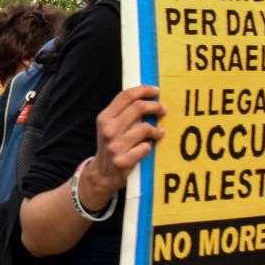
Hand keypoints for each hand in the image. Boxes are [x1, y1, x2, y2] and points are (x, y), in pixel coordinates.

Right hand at [79, 85, 165, 209]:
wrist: (101, 174)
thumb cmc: (111, 145)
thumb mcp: (110, 126)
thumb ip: (123, 112)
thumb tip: (147, 97)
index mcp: (104, 117)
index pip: (126, 95)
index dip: (144, 90)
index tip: (157, 91)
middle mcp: (108, 130)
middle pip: (138, 107)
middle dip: (155, 106)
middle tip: (163, 110)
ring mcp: (114, 146)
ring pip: (144, 128)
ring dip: (156, 130)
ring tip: (159, 133)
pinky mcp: (122, 161)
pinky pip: (145, 147)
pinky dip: (150, 146)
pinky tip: (148, 147)